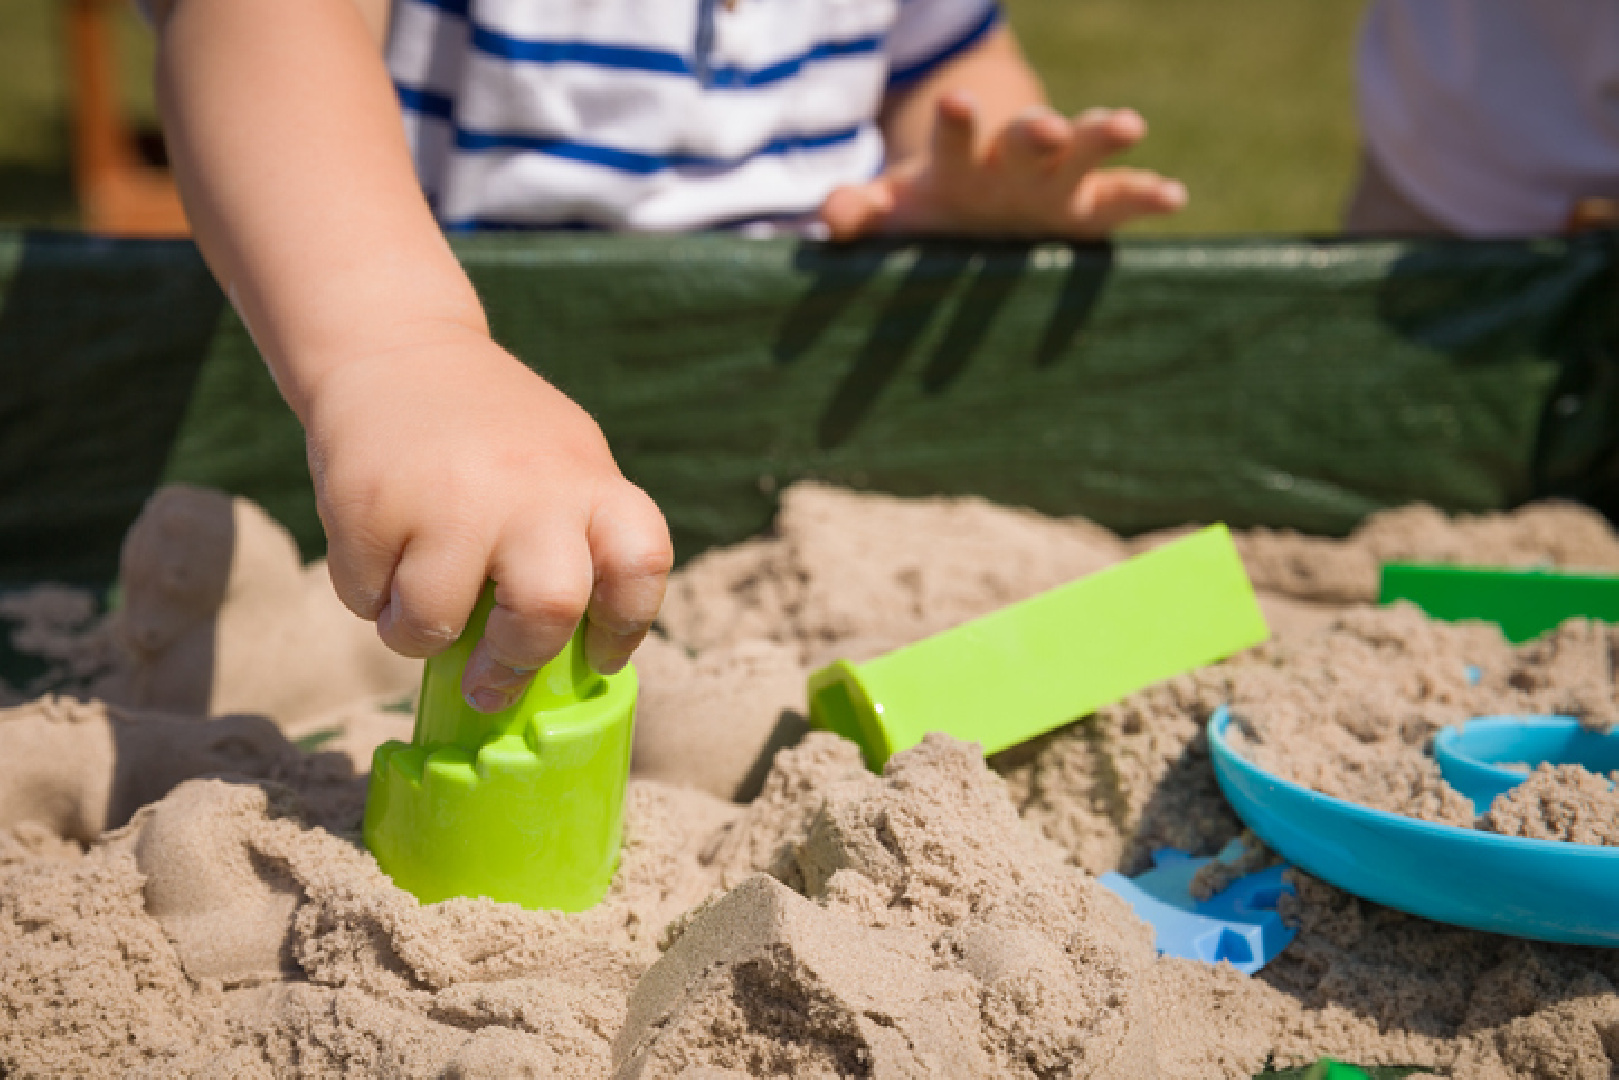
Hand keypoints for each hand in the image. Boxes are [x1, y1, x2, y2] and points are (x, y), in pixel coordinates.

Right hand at [304, 327, 671, 712]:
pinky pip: (366, 599)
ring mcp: (447, 497)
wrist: (396, 348)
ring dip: (417, 635)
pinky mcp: (370, 503)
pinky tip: (380, 548)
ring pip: (434, 624)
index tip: (598, 654)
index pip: (641, 565)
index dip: (627, 625)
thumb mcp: (561, 465)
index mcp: (590, 481)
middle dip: (517, 660)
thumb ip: (577, 542)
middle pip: (549, 609)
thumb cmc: (494, 436)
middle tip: (491, 677)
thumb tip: (571, 659)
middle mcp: (529, 488)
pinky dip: (368, 595)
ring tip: (415, 601)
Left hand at [821, 91, 1185, 239]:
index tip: (957, 104)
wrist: (976, 197)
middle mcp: (1012, 163)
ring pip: (1081, 153)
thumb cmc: (930, 205)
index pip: (956, 137)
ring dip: (1100, 139)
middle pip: (1027, 137)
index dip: (957, 124)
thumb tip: (832, 219)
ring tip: (1127, 124)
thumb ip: (862, 210)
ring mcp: (1054, 181)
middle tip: (1046, 125)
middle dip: (1037, 131)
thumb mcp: (892, 209)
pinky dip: (1145, 195)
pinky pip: (1119, 200)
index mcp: (959, 162)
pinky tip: (1173, 195)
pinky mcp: (1086, 207)